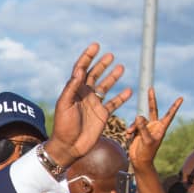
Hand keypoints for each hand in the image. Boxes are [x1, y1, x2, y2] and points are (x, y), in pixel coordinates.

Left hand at [43, 43, 132, 166]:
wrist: (69, 146)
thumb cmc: (63, 126)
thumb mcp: (65, 105)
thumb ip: (72, 87)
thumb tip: (80, 70)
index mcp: (74, 90)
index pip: (81, 69)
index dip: (87, 57)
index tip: (95, 46)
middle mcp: (84, 95)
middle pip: (94, 75)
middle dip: (101, 64)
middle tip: (110, 55)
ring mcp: (94, 104)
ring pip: (105, 87)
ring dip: (112, 77)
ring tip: (121, 67)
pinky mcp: (102, 115)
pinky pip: (114, 103)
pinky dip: (122, 97)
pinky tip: (129, 90)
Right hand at [127, 89, 183, 168]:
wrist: (140, 161)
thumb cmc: (147, 153)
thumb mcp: (146, 140)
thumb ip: (143, 128)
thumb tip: (139, 116)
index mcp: (160, 128)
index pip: (168, 115)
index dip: (174, 106)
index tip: (181, 98)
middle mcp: (154, 126)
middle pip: (152, 110)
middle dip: (151, 100)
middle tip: (151, 89)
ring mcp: (146, 128)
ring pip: (138, 120)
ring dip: (133, 126)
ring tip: (130, 134)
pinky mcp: (138, 131)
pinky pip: (133, 126)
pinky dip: (130, 131)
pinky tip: (128, 137)